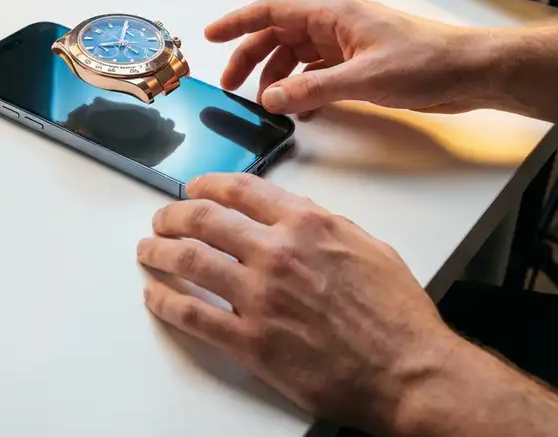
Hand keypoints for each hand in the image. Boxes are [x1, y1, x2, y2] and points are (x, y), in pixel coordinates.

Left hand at [137, 174, 461, 432]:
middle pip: (204, 219)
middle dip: (172, 215)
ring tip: (148, 250)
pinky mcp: (251, 342)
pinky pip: (192, 314)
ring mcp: (260, 297)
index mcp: (306, 224)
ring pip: (189, 260)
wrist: (409, 372)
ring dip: (159, 252)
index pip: (239, 189)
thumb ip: (323, 225)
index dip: (206, 185)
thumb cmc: (397, 314)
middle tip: (161, 220)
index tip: (191, 188)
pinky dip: (165, 302)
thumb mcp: (367, 247)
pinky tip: (155, 296)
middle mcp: (277, 252)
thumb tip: (290, 214)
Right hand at [205, 0, 494, 115]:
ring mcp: (347, 44)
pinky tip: (299, 108)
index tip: (211, 36)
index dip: (237, 23)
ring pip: (297, 56)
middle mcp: (336, 24)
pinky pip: (318, 73)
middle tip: (232, 85)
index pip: (272, 10)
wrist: (472, 72)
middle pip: (279, 35)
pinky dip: (303, 89)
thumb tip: (272, 98)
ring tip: (267, 103)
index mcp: (333, 13)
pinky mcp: (360, 64)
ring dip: (278, 78)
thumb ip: (313, 90)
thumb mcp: (364, 78)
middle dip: (251, 58)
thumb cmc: (429, 62)